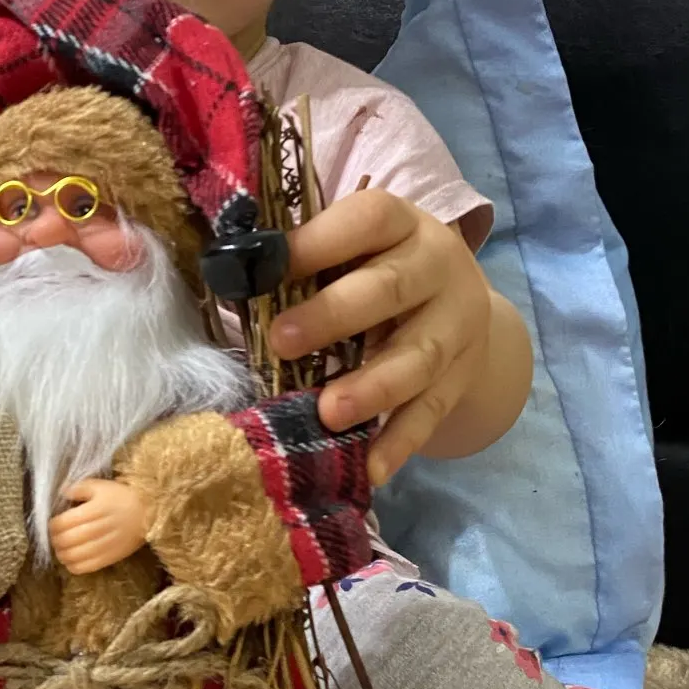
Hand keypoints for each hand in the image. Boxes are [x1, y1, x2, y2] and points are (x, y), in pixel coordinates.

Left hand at [48, 478, 148, 574]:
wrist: (149, 513)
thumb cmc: (122, 497)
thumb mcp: (101, 486)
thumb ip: (79, 488)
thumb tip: (62, 492)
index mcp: (92, 511)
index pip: (61, 523)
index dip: (52, 525)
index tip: (53, 523)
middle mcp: (96, 530)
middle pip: (64, 541)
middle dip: (54, 540)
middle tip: (55, 537)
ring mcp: (103, 546)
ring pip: (71, 556)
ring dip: (61, 554)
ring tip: (61, 549)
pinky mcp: (109, 559)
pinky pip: (84, 568)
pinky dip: (72, 566)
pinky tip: (71, 560)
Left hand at [269, 189, 492, 483]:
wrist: (457, 304)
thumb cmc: (376, 269)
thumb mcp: (354, 248)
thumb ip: (305, 259)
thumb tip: (229, 275)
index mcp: (401, 224)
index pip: (368, 220)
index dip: (319, 241)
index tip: (267, 267)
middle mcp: (437, 268)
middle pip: (391, 289)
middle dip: (334, 316)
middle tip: (281, 342)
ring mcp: (455, 327)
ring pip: (417, 357)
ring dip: (372, 387)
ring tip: (328, 414)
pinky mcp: (459, 379)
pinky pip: (429, 414)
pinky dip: (398, 444)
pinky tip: (368, 468)